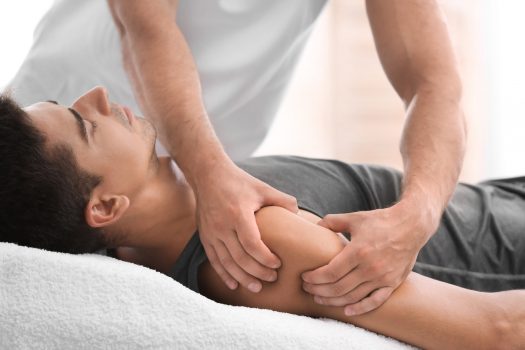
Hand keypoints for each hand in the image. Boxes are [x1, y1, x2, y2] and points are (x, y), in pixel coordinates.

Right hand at [195, 162, 297, 292]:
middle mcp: (222, 225)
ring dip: (242, 278)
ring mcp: (211, 232)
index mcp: (238, 214)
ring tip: (257, 287)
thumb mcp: (262, 187)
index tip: (278, 264)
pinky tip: (234, 285)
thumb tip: (300, 214)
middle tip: (272, 278)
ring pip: (226, 263)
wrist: (208, 175)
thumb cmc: (239, 181)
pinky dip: (224, 274)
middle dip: (258, 272)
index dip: (265, 258)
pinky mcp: (204, 236)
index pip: (252, 244)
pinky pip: (214, 260)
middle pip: (240, 258)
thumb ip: (282, 200)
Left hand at [302, 201, 437, 315]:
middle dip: (319, 290)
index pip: (331, 272)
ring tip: (320, 298)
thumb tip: (316, 225)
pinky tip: (347, 310)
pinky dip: (360, 308)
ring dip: (333, 300)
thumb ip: (333, 221)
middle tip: (307, 289)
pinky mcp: (392, 283)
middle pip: (338, 287)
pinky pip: (375, 301)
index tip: (305, 277)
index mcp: (359, 251)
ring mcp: (382, 278)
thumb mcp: (355, 218)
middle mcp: (370, 267)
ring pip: (353, 297)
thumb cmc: (380, 221)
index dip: (315, 278)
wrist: (411, 226)